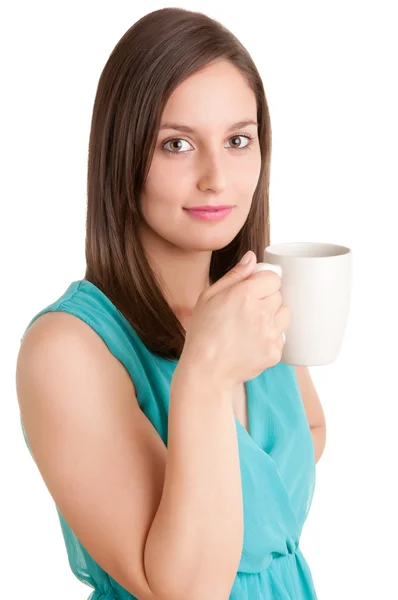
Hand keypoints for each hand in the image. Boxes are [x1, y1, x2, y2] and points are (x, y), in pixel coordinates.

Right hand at [181, 251, 290, 386]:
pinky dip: (270, 338)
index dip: (263, 283)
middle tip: (246, 313)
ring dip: (272, 318)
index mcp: (244, 294)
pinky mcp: (275, 351)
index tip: (253, 291)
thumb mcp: (209, 297)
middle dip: (266, 300)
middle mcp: (260, 312)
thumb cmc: (203, 332)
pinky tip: (251, 343)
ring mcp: (270, 333)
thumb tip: (252, 257)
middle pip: (279, 295)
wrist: (206, 371)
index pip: (273, 277)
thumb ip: (234, 275)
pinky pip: (281, 337)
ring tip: (251, 327)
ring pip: (284, 315)